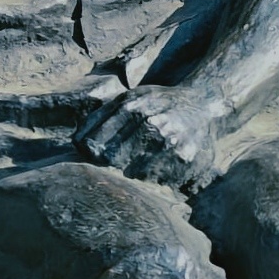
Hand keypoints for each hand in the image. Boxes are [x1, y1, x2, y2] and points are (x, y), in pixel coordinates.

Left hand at [79, 84, 226, 193]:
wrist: (203, 102)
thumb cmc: (159, 103)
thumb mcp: (129, 98)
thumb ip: (99, 118)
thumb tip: (76, 143)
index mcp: (131, 107)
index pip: (94, 143)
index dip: (92, 154)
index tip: (97, 156)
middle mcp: (149, 124)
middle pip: (112, 161)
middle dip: (114, 163)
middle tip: (124, 159)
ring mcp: (168, 143)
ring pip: (135, 174)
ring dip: (137, 172)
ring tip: (147, 159)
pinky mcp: (185, 159)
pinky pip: (159, 180)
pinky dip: (158, 177)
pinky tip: (163, 163)